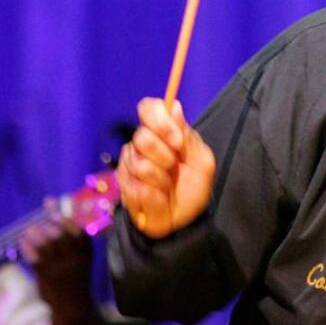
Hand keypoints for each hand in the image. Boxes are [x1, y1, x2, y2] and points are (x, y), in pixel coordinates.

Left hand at [19, 212, 95, 324]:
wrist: (74, 308)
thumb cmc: (76, 280)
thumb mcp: (82, 261)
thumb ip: (73, 244)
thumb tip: (56, 220)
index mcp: (87, 253)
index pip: (78, 231)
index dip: (64, 217)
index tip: (52, 208)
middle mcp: (76, 259)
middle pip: (61, 236)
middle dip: (47, 225)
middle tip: (37, 222)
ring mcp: (62, 269)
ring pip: (47, 246)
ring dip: (36, 235)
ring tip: (28, 230)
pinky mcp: (48, 278)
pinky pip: (36, 260)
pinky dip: (28, 248)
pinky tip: (23, 242)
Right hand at [117, 97, 215, 237]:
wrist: (184, 218)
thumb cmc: (193, 186)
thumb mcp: (202, 160)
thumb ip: (187, 136)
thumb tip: (174, 106)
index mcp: (163, 132)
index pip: (149, 108)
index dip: (160, 121)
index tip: (177, 141)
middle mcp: (142, 143)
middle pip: (142, 137)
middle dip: (165, 156)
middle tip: (175, 167)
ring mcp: (130, 163)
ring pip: (139, 164)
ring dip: (161, 179)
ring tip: (167, 185)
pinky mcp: (124, 185)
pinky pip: (136, 186)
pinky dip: (154, 195)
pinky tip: (159, 197)